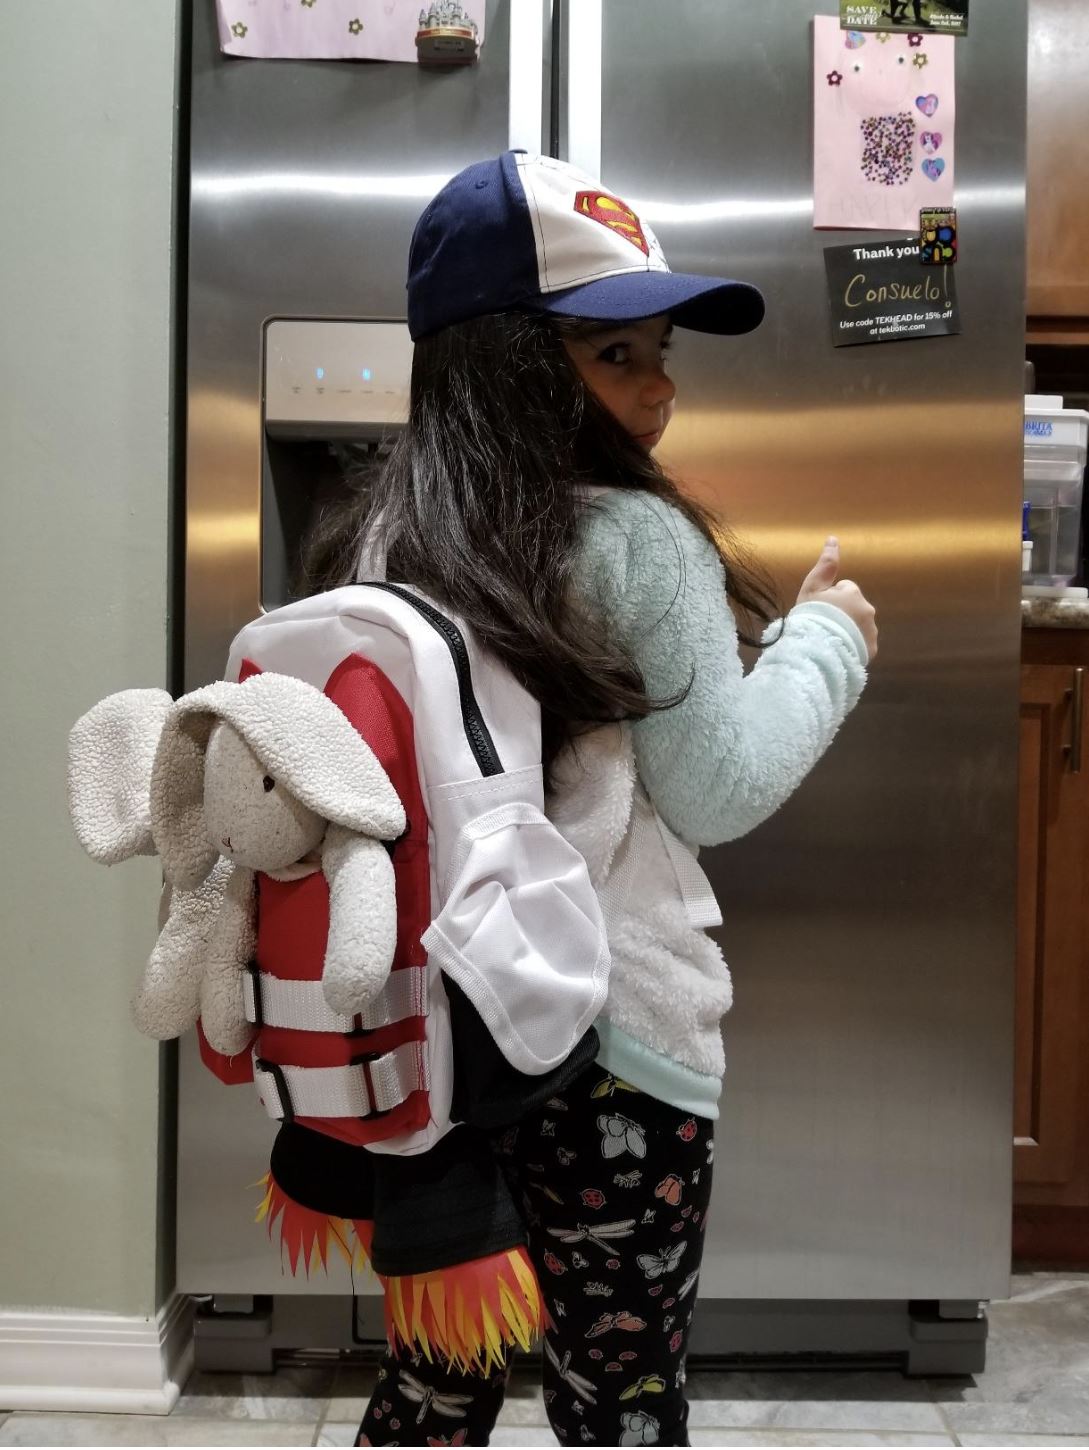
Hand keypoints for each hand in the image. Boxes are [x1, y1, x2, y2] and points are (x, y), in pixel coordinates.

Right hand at [796, 536, 877, 661]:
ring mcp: (871, 631)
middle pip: (853, 608)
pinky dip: (853, 645)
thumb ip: (826, 564)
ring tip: (829, 640)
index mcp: (853, 592)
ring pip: (859, 626)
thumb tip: (833, 538)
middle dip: (842, 613)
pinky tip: (838, 650)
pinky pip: (862, 644)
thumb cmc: (812, 616)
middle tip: (823, 625)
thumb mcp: (812, 587)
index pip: (844, 589)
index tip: (820, 608)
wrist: (816, 649)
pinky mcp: (871, 650)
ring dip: (848, 629)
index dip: (830, 598)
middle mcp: (867, 609)